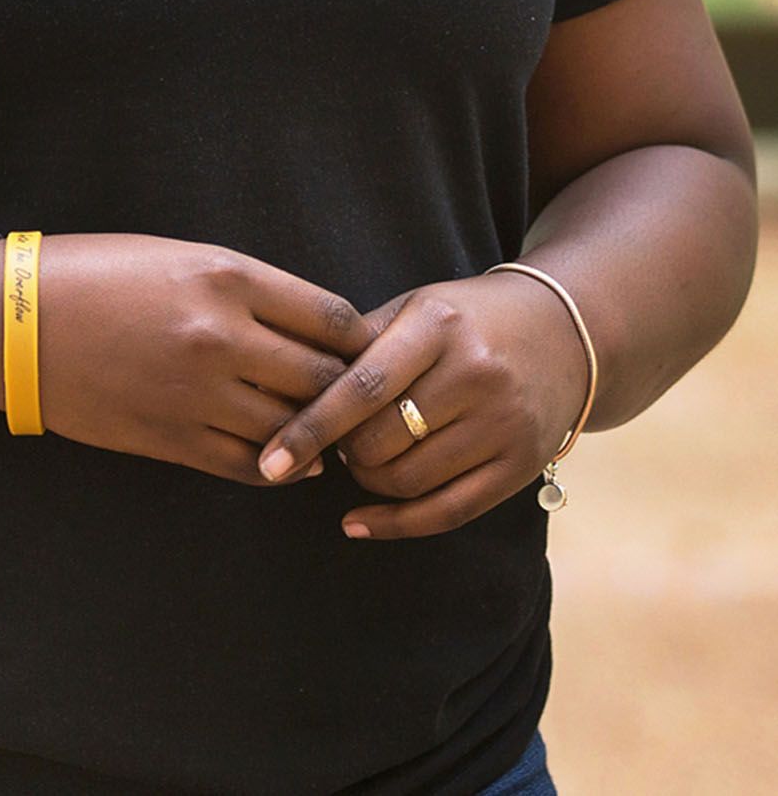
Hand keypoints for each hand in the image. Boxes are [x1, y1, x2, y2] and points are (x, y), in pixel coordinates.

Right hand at [0, 233, 379, 484]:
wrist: (7, 321)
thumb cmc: (92, 275)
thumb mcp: (177, 257)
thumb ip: (248, 290)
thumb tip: (314, 333)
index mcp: (225, 277)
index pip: (336, 319)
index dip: (361, 341)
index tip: (361, 352)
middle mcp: (220, 335)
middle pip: (327, 378)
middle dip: (347, 392)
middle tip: (354, 401)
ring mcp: (196, 391)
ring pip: (298, 428)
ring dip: (319, 435)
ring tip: (326, 435)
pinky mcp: (171, 436)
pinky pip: (253, 466)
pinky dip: (282, 468)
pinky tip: (290, 461)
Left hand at [254, 270, 591, 537]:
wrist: (565, 331)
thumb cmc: (462, 321)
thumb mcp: (410, 310)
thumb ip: (352, 345)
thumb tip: (279, 389)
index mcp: (437, 328)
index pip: (361, 387)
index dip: (310, 427)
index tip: (269, 458)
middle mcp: (477, 375)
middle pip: (380, 441)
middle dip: (341, 450)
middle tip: (334, 439)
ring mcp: (506, 423)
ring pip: (408, 480)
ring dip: (366, 480)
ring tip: (360, 458)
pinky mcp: (523, 463)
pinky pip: (449, 511)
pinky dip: (397, 523)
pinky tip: (359, 522)